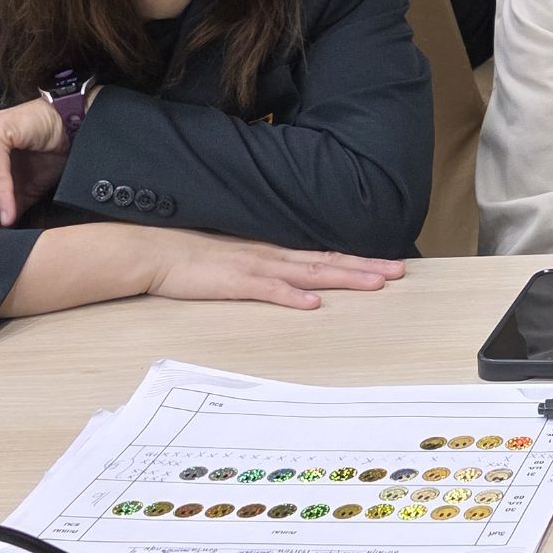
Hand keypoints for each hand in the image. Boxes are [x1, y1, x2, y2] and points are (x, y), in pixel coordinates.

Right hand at [142, 229, 406, 309]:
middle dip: (366, 267)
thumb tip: (293, 278)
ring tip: (375, 283)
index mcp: (273, 251)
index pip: (324, 255)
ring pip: (308, 273)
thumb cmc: (191, 256)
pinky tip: (313, 303)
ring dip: (343, 278)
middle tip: (400, 271)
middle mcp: (271, 255)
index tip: (388, 263)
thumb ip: (265, 266)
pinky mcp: (233, 282)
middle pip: (327, 261)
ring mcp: (254, 267)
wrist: (152, 249)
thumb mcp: (236, 256)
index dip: (358, 259)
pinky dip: (291, 296)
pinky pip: (267, 290)